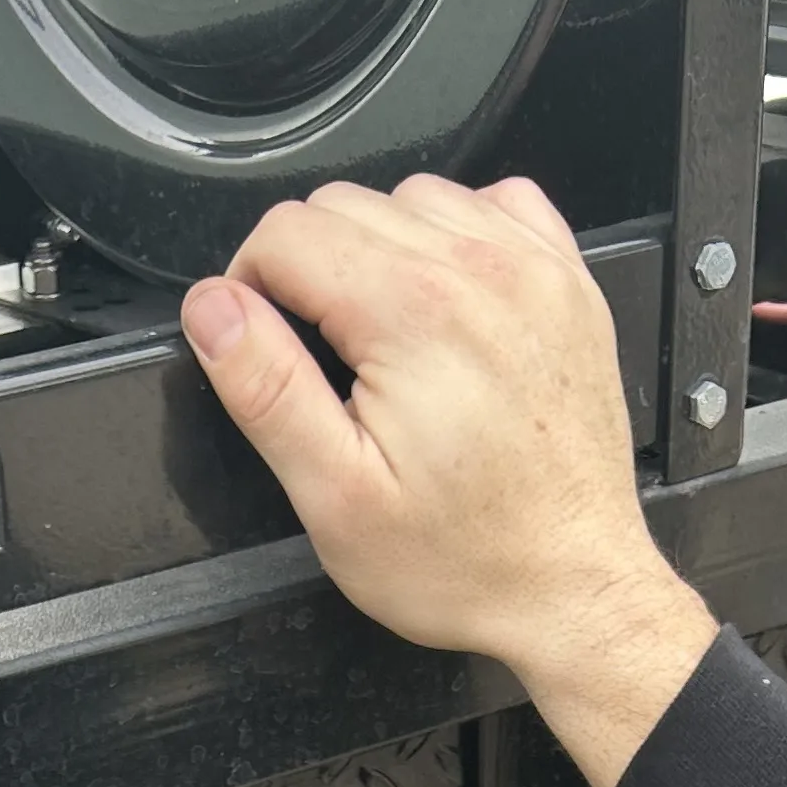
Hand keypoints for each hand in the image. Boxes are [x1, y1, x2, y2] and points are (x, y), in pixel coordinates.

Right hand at [181, 174, 717, 786]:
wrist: (573, 588)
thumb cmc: (465, 560)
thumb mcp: (334, 497)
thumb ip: (266, 388)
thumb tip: (213, 309)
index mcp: (411, 312)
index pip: (286, 232)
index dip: (249, 285)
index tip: (260, 343)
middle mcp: (479, 269)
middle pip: (344, 206)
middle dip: (309, 270)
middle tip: (322, 361)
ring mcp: (532, 269)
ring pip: (414, 197)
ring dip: (379, 249)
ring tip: (384, 339)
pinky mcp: (567, 284)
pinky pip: (495, 204)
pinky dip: (456, 235)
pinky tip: (446, 302)